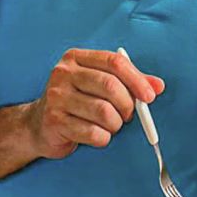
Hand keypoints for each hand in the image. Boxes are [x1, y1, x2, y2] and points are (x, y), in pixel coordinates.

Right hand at [25, 49, 164, 158]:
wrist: (38, 126)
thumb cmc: (76, 103)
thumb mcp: (100, 86)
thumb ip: (129, 83)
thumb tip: (157, 86)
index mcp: (76, 58)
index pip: (115, 62)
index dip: (137, 80)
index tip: (149, 97)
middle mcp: (63, 73)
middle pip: (110, 86)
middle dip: (127, 105)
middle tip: (128, 116)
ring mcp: (56, 97)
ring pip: (104, 112)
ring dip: (115, 124)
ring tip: (110, 126)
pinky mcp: (54, 121)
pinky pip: (93, 133)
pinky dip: (103, 138)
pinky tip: (98, 135)